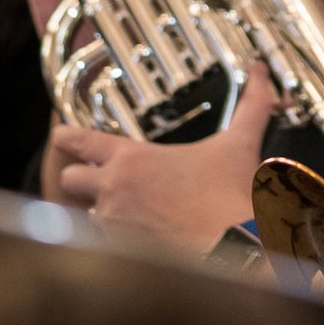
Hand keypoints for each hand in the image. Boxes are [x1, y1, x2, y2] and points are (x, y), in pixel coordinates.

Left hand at [46, 63, 277, 255]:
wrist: (237, 248)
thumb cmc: (232, 197)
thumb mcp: (239, 145)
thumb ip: (251, 105)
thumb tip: (261, 72)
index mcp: (133, 159)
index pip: (79, 141)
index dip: (67, 136)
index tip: (63, 135)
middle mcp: (114, 190)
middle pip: (70, 179)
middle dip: (84, 179)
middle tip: (107, 179)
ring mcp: (113, 224)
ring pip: (88, 213)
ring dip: (106, 211)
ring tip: (137, 211)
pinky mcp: (121, 252)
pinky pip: (105, 242)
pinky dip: (120, 237)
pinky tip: (146, 234)